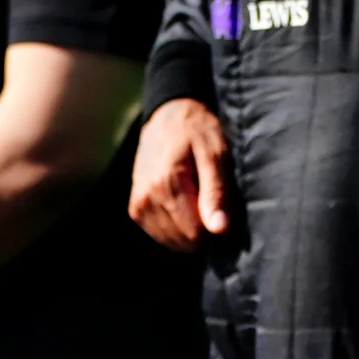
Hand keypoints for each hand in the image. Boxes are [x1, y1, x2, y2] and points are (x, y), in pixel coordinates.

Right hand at [128, 97, 230, 250]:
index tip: (223, 206)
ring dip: (189, 227)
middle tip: (210, 197)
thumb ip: (217, 193)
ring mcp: (137, 207)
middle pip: (184, 241)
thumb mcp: (216, 155)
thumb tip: (220, 230)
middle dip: (202, 227)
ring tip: (196, 196)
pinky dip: (176, 226)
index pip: (195, 235)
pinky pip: (161, 235)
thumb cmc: (198, 132)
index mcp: (165, 185)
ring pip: (172, 242)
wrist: (169, 116)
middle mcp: (145, 199)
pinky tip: (184, 203)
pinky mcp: (135, 210)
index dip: (214, 226)